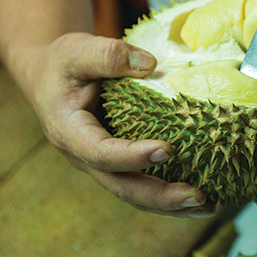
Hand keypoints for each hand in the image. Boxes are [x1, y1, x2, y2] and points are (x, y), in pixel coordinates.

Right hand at [25, 32, 213, 216]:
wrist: (49, 77)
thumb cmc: (63, 62)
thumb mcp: (78, 50)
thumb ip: (109, 55)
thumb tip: (151, 65)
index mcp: (70, 132)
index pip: (101, 152)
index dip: (133, 156)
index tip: (168, 149)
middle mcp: (84, 157)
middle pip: (122, 187)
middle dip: (161, 197)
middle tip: (199, 197)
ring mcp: (101, 164)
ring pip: (134, 193)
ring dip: (170, 205)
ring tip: (207, 206)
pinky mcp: (117, 163)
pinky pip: (142, 184)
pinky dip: (169, 194)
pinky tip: (198, 198)